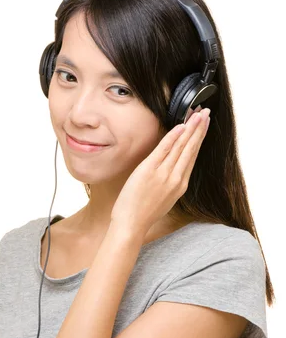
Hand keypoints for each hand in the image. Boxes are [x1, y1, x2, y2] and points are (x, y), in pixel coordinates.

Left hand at [110, 107, 210, 238]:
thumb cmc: (143, 214)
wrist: (131, 224)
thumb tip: (171, 169)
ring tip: (198, 113)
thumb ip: (169, 183)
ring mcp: (164, 174)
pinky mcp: (150, 170)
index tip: (204, 126)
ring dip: (190, 128)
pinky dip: (173, 137)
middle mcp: (176, 179)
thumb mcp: (163, 199)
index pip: (192, 157)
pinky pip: (164, 150)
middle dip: (199, 129)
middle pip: (191, 149)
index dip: (199, 139)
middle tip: (206, 112)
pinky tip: (181, 126)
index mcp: (180, 185)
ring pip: (181, 147)